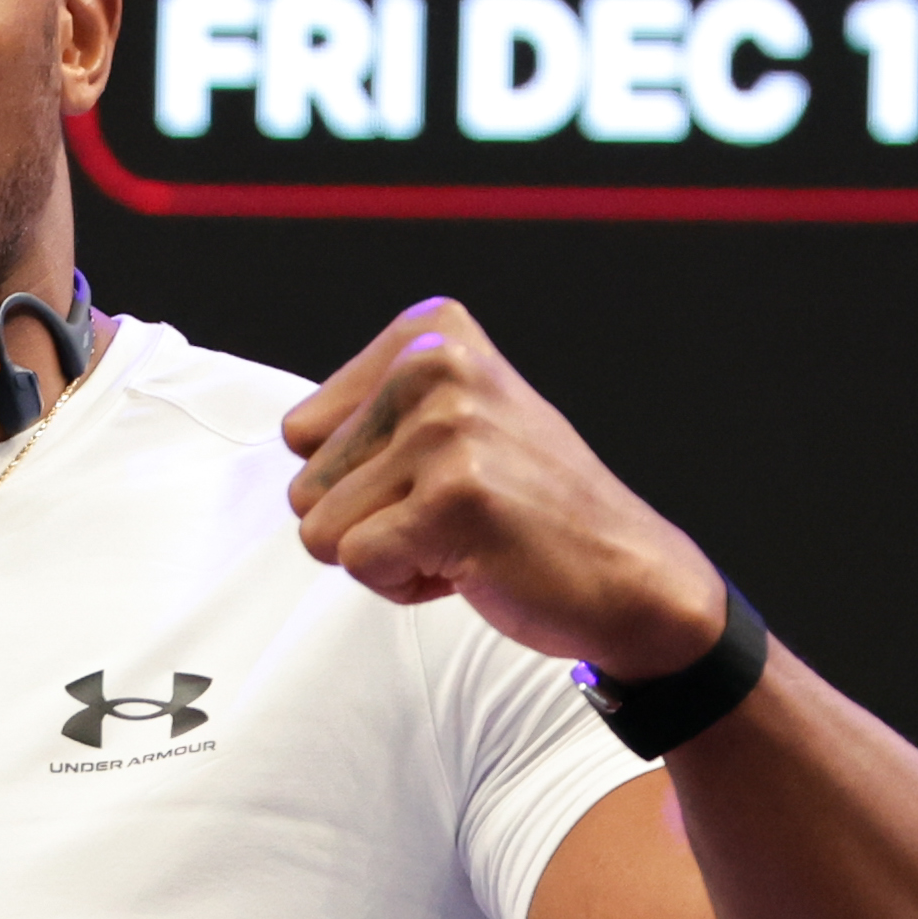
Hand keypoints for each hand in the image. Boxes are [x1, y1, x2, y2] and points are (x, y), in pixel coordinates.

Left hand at [282, 298, 728, 679]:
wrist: (628, 575)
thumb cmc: (526, 507)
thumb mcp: (450, 421)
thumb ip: (370, 413)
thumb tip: (289, 431)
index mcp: (430, 335)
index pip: (301, 431)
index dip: (360, 477)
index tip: (439, 476)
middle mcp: (436, 365)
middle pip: (304, 481)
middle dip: (370, 519)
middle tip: (456, 514)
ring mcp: (446, 429)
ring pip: (320, 528)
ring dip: (385, 552)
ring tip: (462, 534)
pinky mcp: (453, 497)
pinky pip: (356, 562)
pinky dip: (403, 583)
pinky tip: (471, 563)